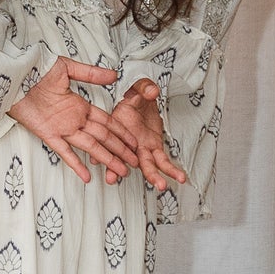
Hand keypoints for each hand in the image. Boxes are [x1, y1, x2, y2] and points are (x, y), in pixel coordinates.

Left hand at [8, 57, 128, 183]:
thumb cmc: (37, 71)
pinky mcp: (49, 135)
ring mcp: (62, 129)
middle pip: (103, 137)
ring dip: (106, 159)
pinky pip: (65, 152)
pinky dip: (76, 165)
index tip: (133, 142)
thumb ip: (91, 74)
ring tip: (120, 171)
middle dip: (120, 150)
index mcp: (81, 105)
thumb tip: (114, 75)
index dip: (121, 132)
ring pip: (90, 147)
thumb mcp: (67, 68)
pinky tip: (87, 177)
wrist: (15, 78)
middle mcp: (74, 119)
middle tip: (133, 163)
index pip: (107, 122)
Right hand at [106, 78, 187, 196]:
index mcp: (119, 126)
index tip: (94, 160)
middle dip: (117, 169)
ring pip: (146, 165)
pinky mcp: (154, 149)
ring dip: (152, 176)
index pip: (108, 140)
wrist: (146, 101)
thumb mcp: (139, 87)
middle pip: (122, 157)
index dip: (100, 149)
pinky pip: (163, 162)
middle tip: (115, 178)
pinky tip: (180, 178)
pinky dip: (172, 170)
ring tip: (161, 185)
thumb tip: (152, 91)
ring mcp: (141, 148)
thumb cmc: (137, 95)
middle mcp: (128, 142)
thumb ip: (145, 88)